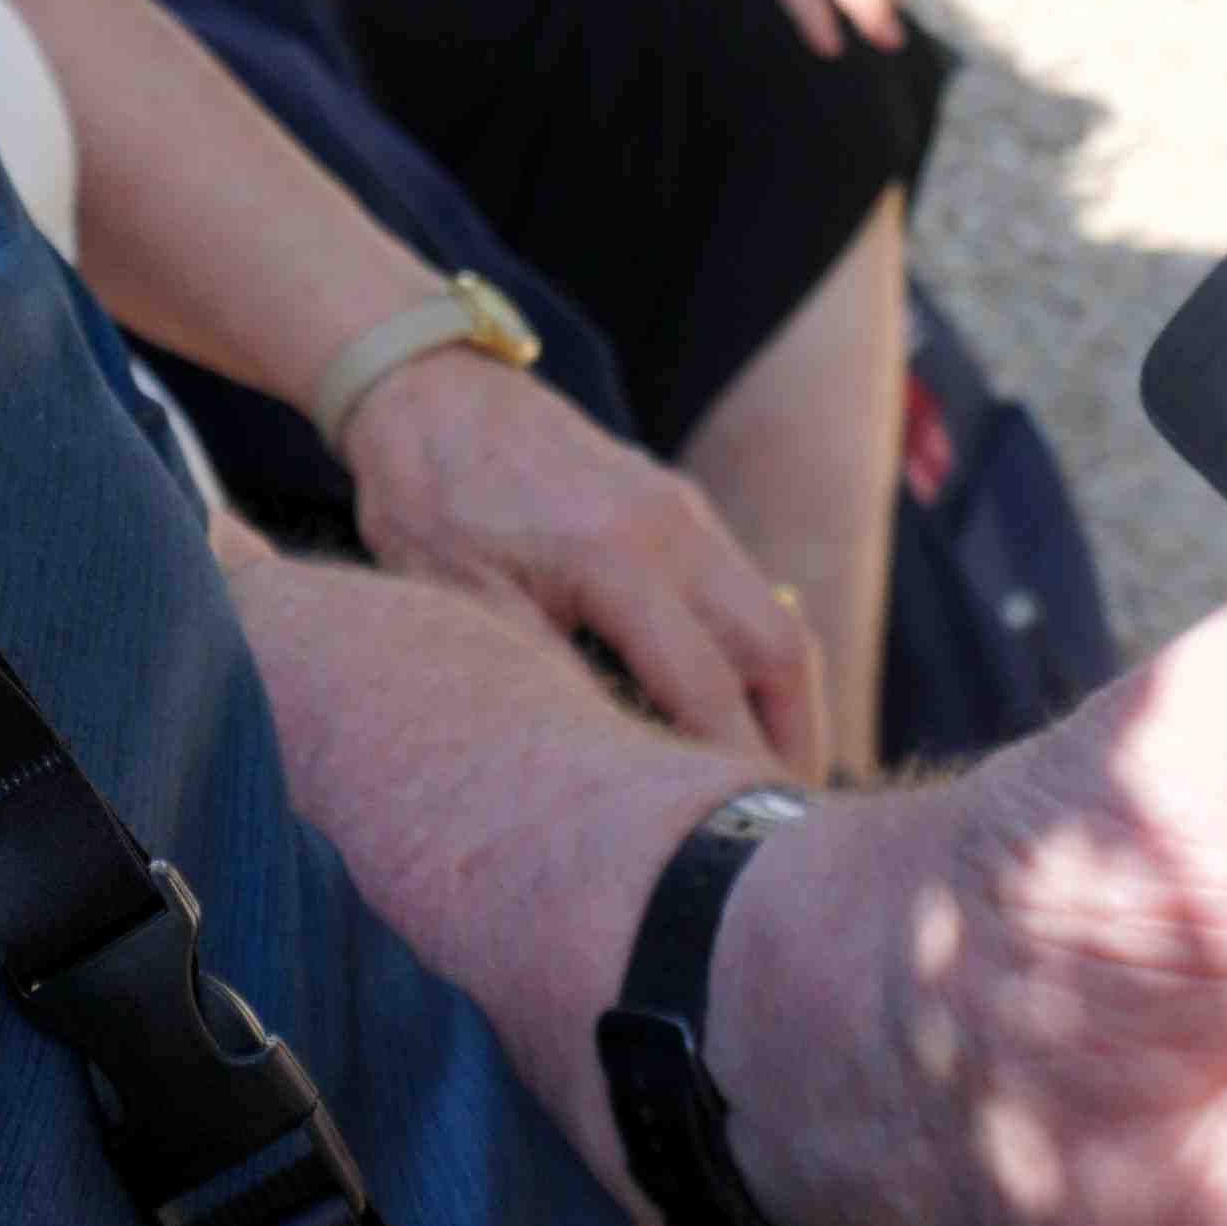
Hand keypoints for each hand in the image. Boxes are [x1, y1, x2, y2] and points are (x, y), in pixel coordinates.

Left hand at [342, 350, 825, 776]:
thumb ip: (541, 674)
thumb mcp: (460, 598)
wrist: (427, 386)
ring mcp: (684, 508)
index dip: (733, 771)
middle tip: (787, 822)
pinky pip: (745, 588)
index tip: (744, 840)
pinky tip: (737, 709)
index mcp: (616, 555)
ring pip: (778, 617)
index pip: (706, 689)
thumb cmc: (429, 497)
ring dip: (787, 701)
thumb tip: (609, 762)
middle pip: (781, 650)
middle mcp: (673, 527)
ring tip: (773, 781)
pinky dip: (758, 655)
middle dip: (799, 741)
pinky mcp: (678, 501)